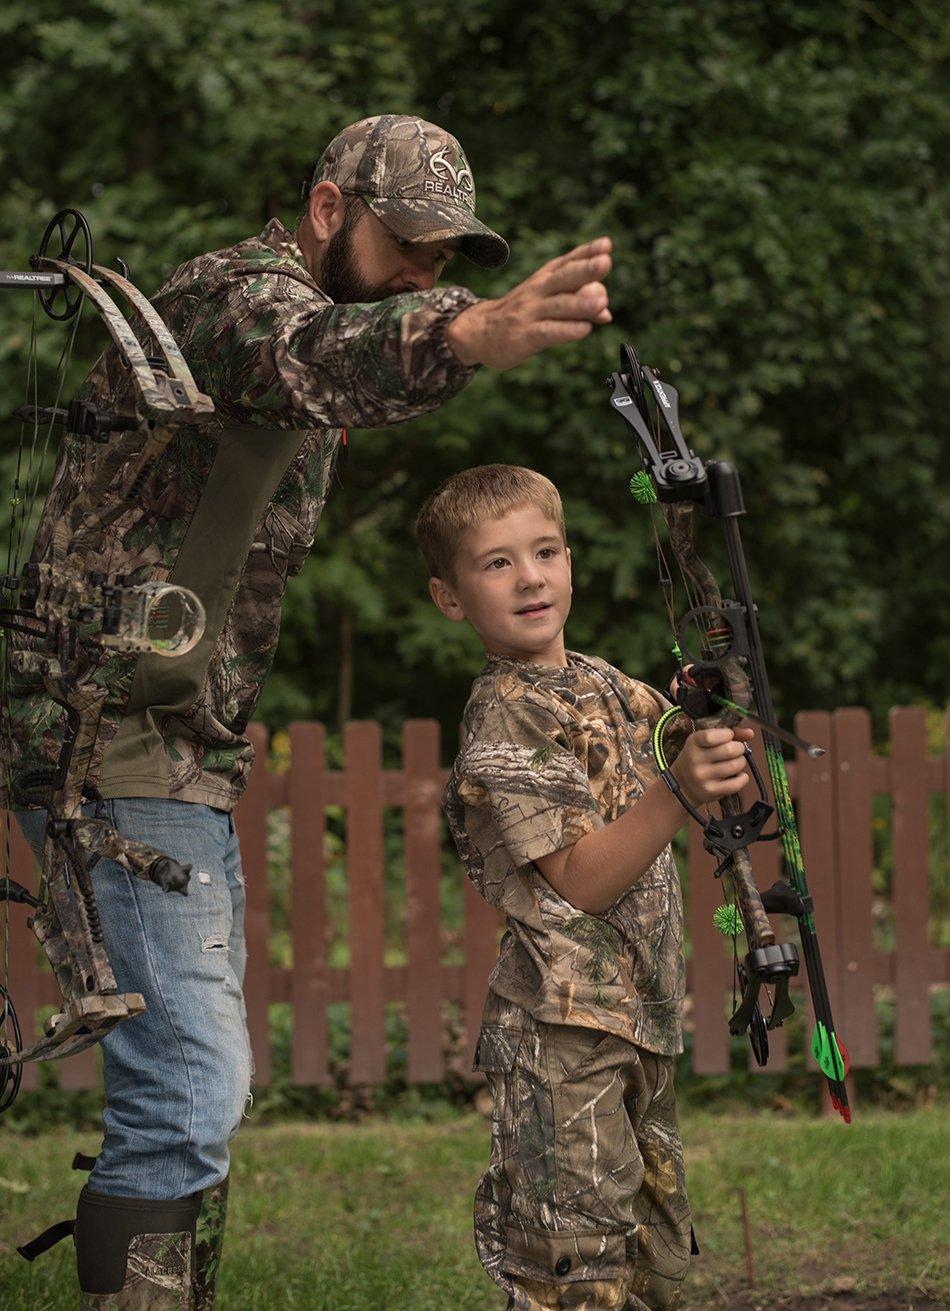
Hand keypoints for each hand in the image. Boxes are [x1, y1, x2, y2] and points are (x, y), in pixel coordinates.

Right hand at [446, 237, 611, 368]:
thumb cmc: (522, 314)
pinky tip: (584, 329)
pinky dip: (567, 330)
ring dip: (580, 303)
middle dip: (585, 269)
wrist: (480, 331)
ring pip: (558, 305)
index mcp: (545, 278)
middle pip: (564, 277)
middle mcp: (538, 290)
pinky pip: (548, 331)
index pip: (568, 261)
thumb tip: (606, 313)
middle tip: (605, 262)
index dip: (587, 252)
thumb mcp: (548, 303)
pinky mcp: (524, 335)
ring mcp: (530, 312)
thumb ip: (578, 304)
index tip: (606, 244)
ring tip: (602, 302)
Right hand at [668, 725, 754, 807]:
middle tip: (736, 750)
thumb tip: (750, 733)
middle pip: (730, 750)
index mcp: (693, 743)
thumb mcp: (705, 741)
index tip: (729, 736)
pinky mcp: (711, 791)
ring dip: (740, 762)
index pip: (711, 736)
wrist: (682, 783)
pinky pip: (737, 783)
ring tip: (734, 762)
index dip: (727, 734)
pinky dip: (742, 778)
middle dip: (739, 748)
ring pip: (736, 765)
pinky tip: (736, 775)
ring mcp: (703, 777)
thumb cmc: (698, 758)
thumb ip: (728, 734)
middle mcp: (695, 760)